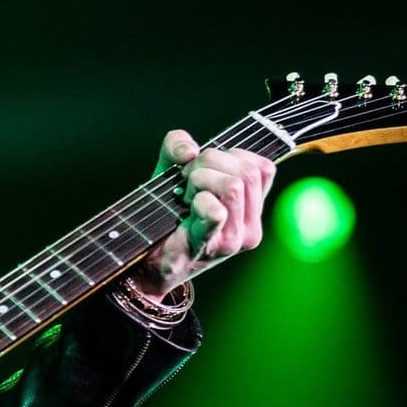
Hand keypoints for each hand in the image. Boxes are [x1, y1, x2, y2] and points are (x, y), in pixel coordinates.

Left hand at [131, 129, 276, 298]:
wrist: (145, 260)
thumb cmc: (163, 213)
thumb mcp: (171, 170)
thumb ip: (177, 146)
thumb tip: (190, 149)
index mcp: (251, 208)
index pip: (261, 168)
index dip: (229, 155)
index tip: (201, 167)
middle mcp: (251, 225)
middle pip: (246, 172)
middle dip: (209, 163)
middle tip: (185, 180)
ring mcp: (236, 238)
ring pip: (234, 185)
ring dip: (199, 179)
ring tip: (183, 195)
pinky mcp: (213, 246)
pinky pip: (216, 211)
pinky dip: (197, 199)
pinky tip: (185, 207)